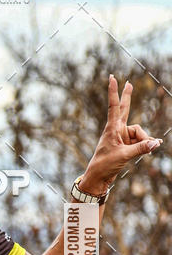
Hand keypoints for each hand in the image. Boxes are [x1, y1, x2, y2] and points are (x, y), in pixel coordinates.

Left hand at [81, 75, 161, 192]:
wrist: (99, 177)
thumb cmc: (105, 165)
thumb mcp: (124, 156)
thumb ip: (141, 148)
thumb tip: (156, 143)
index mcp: (112, 128)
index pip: (113, 105)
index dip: (114, 91)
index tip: (112, 77)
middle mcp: (117, 130)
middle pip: (124, 109)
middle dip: (127, 97)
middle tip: (129, 83)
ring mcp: (122, 137)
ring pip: (139, 133)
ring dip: (144, 141)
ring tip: (148, 150)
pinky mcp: (125, 144)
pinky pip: (140, 141)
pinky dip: (146, 145)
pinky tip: (154, 146)